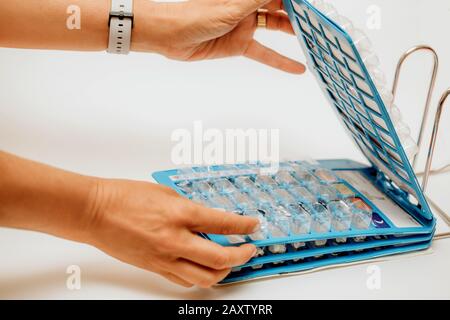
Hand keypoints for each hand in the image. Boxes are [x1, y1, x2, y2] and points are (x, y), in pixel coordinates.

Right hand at [85, 178, 258, 287]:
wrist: (95, 212)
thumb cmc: (124, 197)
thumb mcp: (165, 193)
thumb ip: (189, 207)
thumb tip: (207, 218)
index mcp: (180, 214)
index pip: (224, 224)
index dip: (244, 226)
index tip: (253, 225)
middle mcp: (175, 240)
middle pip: (220, 258)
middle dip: (242, 255)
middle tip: (250, 249)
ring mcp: (164, 258)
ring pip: (205, 277)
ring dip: (224, 271)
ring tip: (231, 261)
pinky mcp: (154, 268)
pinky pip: (184, 280)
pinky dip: (200, 277)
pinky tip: (204, 268)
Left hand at [133, 0, 304, 73]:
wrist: (171, 36)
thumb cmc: (194, 15)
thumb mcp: (231, 6)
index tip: (314, 4)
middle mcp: (248, 5)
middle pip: (280, 7)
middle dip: (299, 12)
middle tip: (321, 20)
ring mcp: (245, 25)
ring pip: (276, 27)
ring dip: (294, 32)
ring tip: (316, 38)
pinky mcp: (240, 45)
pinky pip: (264, 53)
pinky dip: (280, 61)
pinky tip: (298, 68)